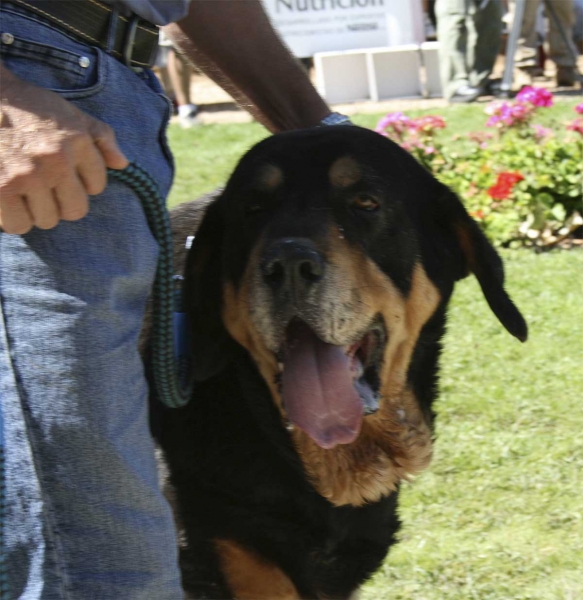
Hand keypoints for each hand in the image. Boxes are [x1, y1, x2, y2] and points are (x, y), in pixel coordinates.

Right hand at [0, 66, 127, 233]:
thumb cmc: (30, 108)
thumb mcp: (71, 113)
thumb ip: (102, 137)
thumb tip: (122, 163)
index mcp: (76, 142)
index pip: (97, 186)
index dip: (82, 183)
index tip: (65, 174)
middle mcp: (56, 160)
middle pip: (75, 211)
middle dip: (63, 204)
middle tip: (46, 189)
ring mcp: (27, 176)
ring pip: (47, 220)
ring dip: (37, 212)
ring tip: (24, 192)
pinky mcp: (0, 189)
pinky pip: (18, 225)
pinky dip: (13, 219)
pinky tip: (8, 201)